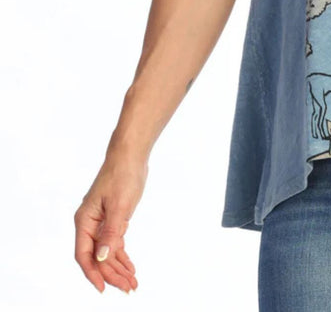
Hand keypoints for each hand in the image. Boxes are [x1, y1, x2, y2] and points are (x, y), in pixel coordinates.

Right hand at [74, 153, 147, 293]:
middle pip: (97, 257)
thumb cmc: (122, 176)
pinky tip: (130, 268)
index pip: (84, 254)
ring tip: (132, 283)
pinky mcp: (112, 220)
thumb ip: (110, 232)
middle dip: (111, 274)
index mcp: (84, 221)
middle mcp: (89, 224)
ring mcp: (100, 223)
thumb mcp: (119, 205)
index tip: (103, 289)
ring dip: (118, 268)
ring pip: (106, 252)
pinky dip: (121, 256)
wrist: (130, 156)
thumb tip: (102, 257)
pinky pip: (114, 243)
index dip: (92, 273)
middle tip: (128, 288)